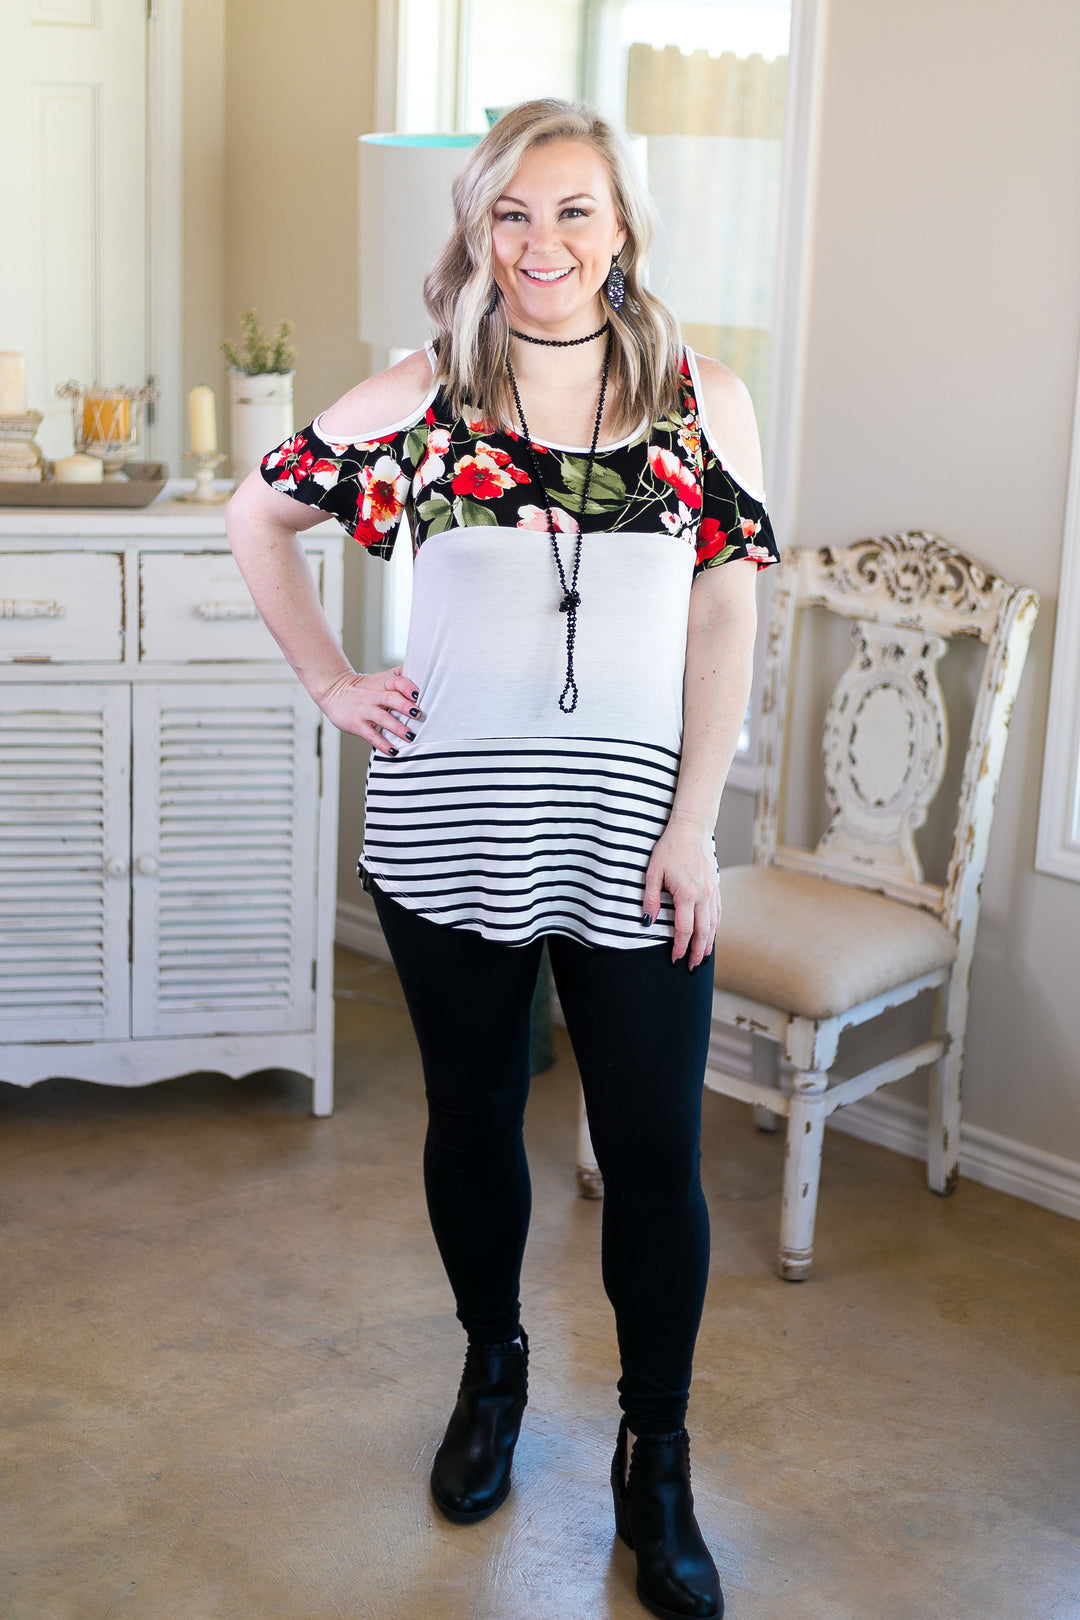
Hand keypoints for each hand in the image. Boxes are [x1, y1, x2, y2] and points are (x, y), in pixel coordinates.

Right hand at [315, 666, 422, 753]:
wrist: (333, 690)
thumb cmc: (363, 687)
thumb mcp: (382, 677)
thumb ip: (401, 675)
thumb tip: (423, 668)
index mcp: (383, 683)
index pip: (397, 682)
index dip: (408, 687)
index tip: (419, 694)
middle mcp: (374, 695)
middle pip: (390, 698)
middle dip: (405, 707)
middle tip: (418, 715)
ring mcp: (364, 710)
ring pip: (382, 718)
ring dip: (397, 728)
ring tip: (410, 737)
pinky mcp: (356, 724)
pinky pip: (371, 734)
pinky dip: (382, 744)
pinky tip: (393, 751)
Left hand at [642, 811, 720, 969]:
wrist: (691, 829)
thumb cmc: (669, 849)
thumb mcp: (653, 872)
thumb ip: (650, 899)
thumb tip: (647, 923)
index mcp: (686, 894)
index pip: (685, 930)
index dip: (679, 947)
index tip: (674, 959)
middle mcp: (703, 896)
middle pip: (703, 932)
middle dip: (697, 953)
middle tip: (692, 968)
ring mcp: (712, 891)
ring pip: (713, 924)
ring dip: (708, 943)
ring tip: (703, 958)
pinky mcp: (716, 886)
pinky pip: (718, 913)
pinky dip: (715, 927)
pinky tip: (712, 935)